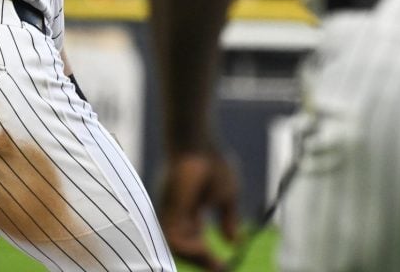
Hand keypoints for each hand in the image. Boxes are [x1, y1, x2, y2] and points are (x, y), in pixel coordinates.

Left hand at [159, 149, 239, 271]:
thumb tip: (233, 242)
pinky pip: (173, 238)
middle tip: (220, 269)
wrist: (197, 141)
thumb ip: (228, 220)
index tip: (223, 266)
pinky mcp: (167, 208)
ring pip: (177, 246)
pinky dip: (189, 248)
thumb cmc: (212, 162)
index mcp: (187, 209)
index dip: (207, 255)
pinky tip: (205, 248)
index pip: (194, 239)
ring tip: (215, 263)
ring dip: (197, 257)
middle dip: (202, 261)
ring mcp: (169, 210)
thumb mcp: (227, 196)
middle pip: (184, 246)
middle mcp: (175, 212)